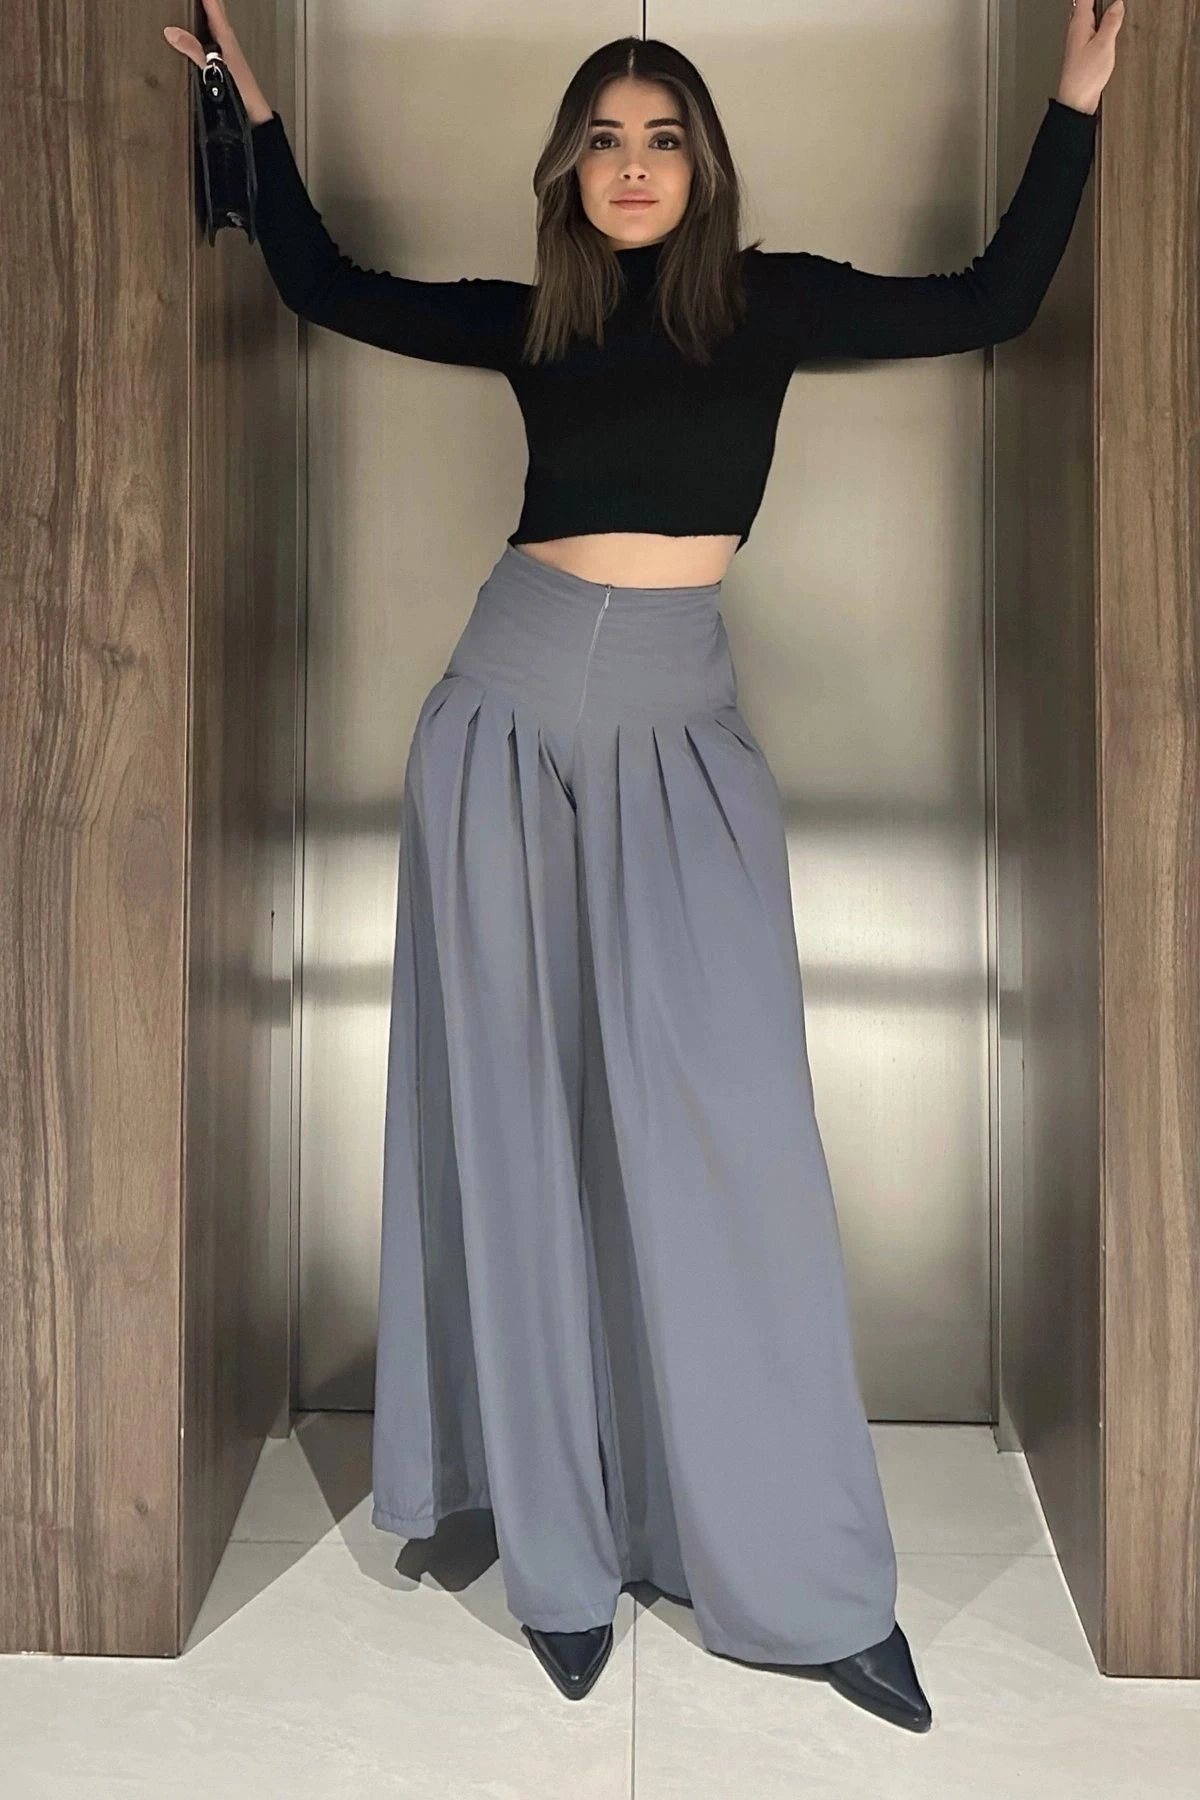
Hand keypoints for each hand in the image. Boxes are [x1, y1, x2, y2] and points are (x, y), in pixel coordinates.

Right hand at [163, 0, 272, 126]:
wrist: (253, 112)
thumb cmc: (239, 90)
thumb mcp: (211, 66)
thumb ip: (192, 48)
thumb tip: (172, 32)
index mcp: (225, 36)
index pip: (213, 4)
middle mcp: (228, 40)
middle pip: (216, 10)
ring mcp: (228, 50)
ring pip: (216, 22)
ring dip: (209, 10)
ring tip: (199, 3)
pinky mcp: (227, 61)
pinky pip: (215, 36)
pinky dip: (208, 27)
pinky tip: (203, 32)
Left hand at [1055, 0, 1125, 115]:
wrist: (1076, 102)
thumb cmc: (1084, 77)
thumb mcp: (1104, 44)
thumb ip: (1111, 22)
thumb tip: (1117, 4)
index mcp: (1079, 23)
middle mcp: (1075, 31)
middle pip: (1084, 5)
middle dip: (1095, 2)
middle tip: (1111, 2)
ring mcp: (1077, 42)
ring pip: (1086, 18)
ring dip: (1097, 10)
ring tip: (1111, 8)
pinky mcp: (1081, 53)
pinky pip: (1089, 31)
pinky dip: (1097, 25)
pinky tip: (1105, 28)